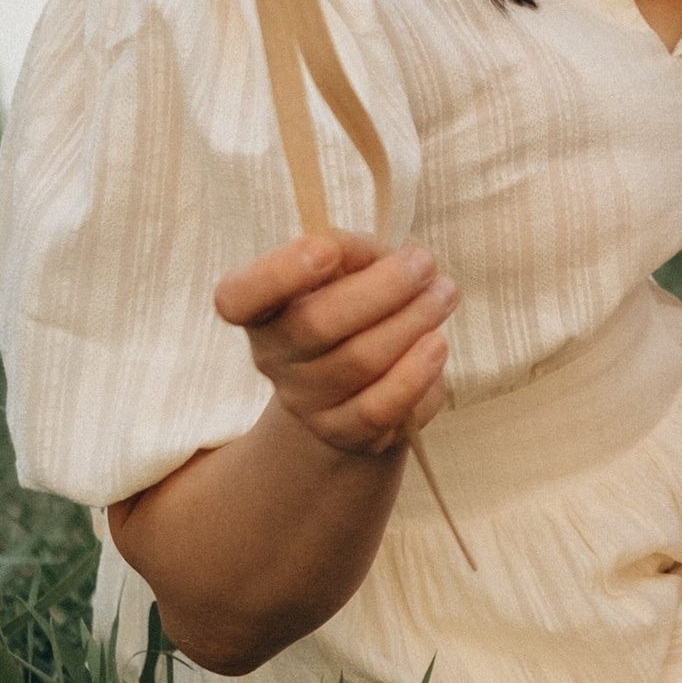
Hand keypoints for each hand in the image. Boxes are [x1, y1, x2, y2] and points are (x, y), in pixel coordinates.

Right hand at [215, 231, 456, 459]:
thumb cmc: (349, 308)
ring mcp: (306, 400)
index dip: (278, 274)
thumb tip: (381, 260)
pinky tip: (437, 345)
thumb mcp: (345, 270)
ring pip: (360, 361)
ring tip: (443, 294)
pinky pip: (381, 407)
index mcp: (262, 309)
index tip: (326, 250)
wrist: (352, 389)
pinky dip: (416, 373)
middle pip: (317, 324)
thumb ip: (353, 252)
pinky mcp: (344, 431)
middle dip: (383, 288)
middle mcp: (273, 357)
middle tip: (424, 264)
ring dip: (413, 321)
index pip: (238, 298)